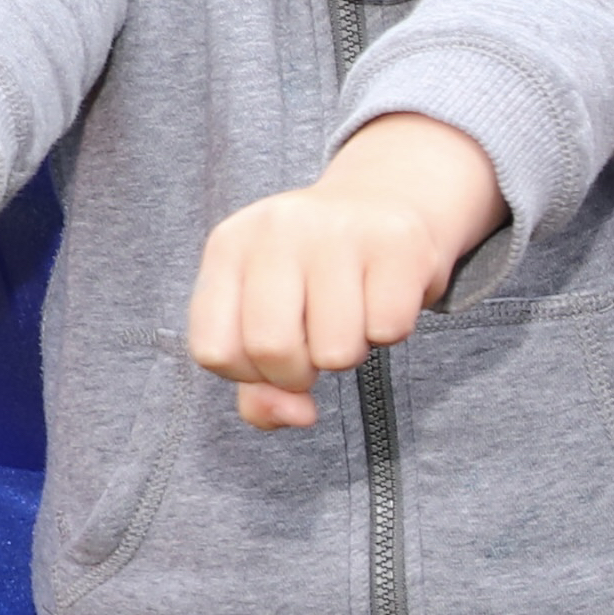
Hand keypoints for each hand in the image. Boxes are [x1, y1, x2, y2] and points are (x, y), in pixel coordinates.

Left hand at [186, 115, 505, 429]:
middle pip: (272, 350)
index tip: (275, 357)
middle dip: (300, 374)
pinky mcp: (398, 241)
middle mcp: (278, 229)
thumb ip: (258, 383)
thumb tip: (296, 415)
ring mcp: (339, 230)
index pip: (215, 351)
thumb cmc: (315, 274)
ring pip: (336, 351)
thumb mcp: (266, 315)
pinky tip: (384, 299)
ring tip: (352, 318)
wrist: (387, 200)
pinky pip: (389, 330)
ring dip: (350, 353)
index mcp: (229, 246)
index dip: (250, 376)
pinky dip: (390, 331)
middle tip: (316, 350)